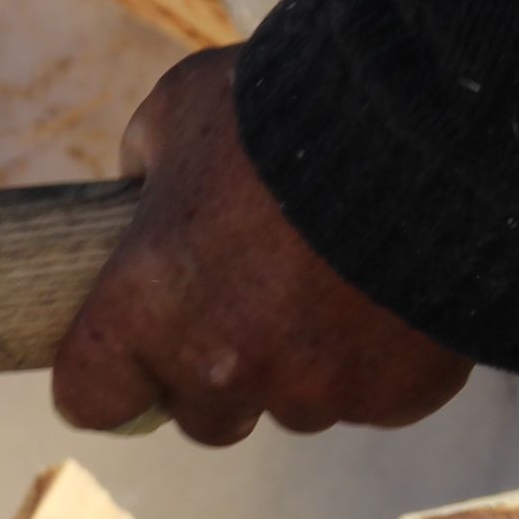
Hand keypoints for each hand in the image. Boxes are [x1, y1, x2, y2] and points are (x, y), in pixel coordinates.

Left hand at [52, 49, 473, 445]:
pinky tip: (393, 288)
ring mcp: (313, 390)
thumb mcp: (184, 108)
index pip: (89, 397)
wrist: (430, 118)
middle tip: (253, 297)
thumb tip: (143, 198)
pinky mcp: (393, 396)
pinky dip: (380, 356)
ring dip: (303, 360)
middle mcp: (222, 368)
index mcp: (147, 307)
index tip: (126, 354)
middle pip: (202, 415)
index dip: (105, 376)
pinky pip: (374, 395)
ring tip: (336, 276)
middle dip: (221, 369)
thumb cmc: (287, 103)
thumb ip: (148, 169)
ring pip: (294, 404)